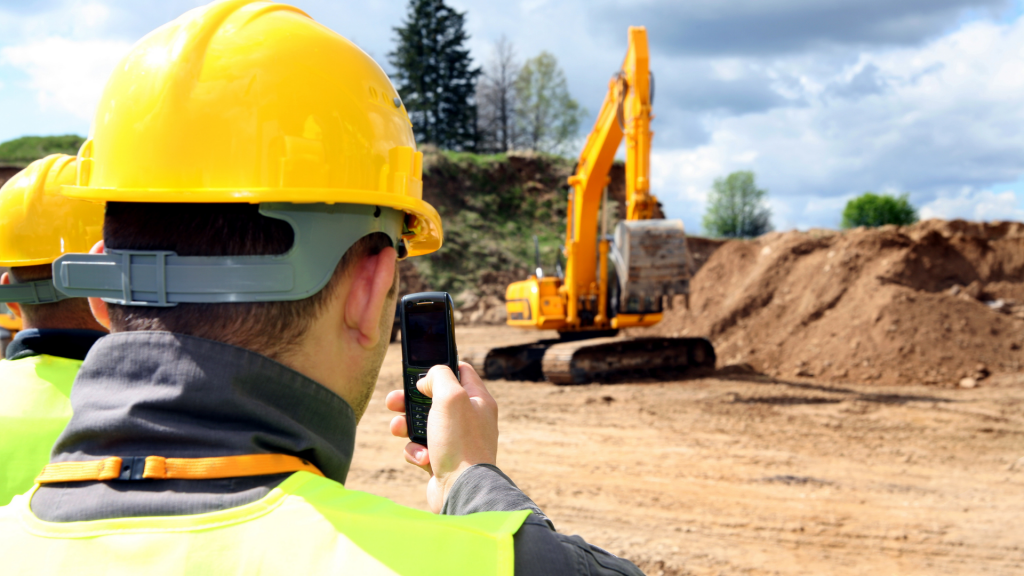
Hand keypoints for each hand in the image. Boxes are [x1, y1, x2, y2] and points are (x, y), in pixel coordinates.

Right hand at [385, 362, 497, 512]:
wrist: (462, 492)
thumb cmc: (460, 443)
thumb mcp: (450, 396)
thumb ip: (438, 376)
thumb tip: (427, 381)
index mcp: (478, 400)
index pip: (461, 371)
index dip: (438, 368)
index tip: (419, 371)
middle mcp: (470, 419)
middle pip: (434, 399)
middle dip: (410, 400)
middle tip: (393, 401)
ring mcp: (456, 442)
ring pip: (423, 424)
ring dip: (407, 426)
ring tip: (398, 429)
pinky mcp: (443, 462)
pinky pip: (422, 449)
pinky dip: (416, 452)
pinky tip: (423, 458)